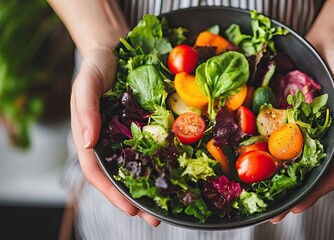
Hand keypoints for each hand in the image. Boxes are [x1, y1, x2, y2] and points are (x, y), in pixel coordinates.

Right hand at [70, 46, 160, 226]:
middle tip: (155, 218)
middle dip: (135, 199)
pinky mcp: (142, 126)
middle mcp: (108, 141)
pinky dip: (160, 161)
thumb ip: (85, 110)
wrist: (113, 51)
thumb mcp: (86, 84)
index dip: (112, 194)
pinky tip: (175, 170)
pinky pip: (151, 146)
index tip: (131, 209)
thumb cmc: (96, 68)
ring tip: (168, 204)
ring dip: (150, 186)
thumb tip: (89, 141)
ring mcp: (126, 135)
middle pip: (119, 177)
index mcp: (89, 137)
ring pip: (137, 166)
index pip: (97, 173)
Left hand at [270, 37, 333, 223]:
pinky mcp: (288, 120)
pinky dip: (265, 153)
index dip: (315, 193)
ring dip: (275, 180)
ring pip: (290, 162)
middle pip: (307, 174)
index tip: (296, 208)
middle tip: (270, 213)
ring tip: (255, 195)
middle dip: (290, 195)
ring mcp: (303, 131)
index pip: (330, 173)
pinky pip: (276, 140)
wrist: (326, 43)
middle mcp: (320, 139)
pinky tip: (248, 160)